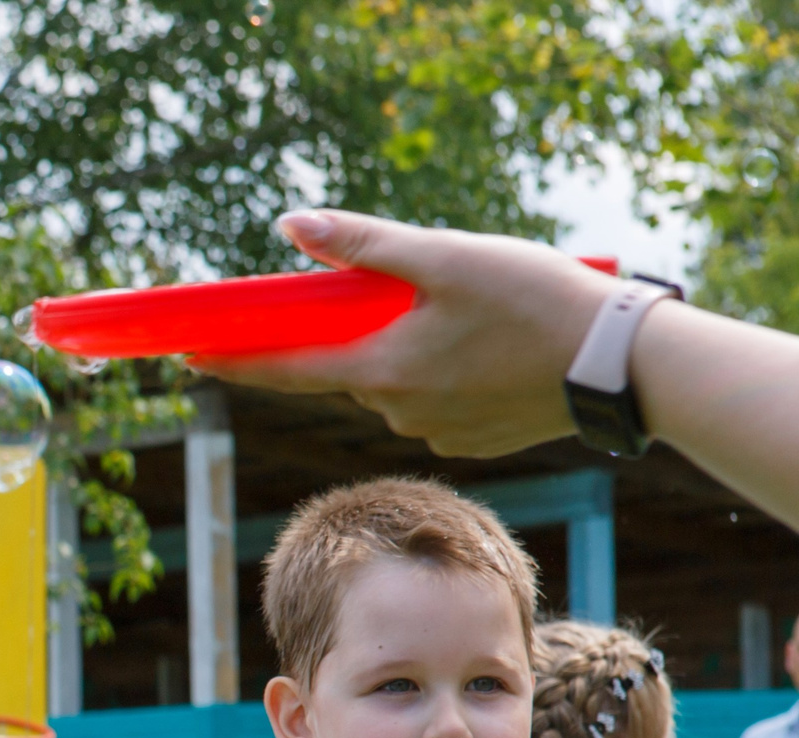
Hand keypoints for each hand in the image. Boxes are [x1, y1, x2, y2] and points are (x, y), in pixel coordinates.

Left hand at [191, 209, 620, 456]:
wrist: (619, 366)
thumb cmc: (536, 300)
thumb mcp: (445, 258)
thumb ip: (364, 246)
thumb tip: (291, 227)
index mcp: (378, 370)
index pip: (282, 368)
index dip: (233, 360)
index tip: (190, 355)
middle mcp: (395, 411)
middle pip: (346, 367)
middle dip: (356, 331)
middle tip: (409, 290)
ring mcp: (433, 430)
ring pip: (393, 381)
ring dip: (407, 348)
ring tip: (472, 313)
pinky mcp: (470, 439)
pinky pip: (435, 399)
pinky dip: (444, 371)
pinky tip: (489, 347)